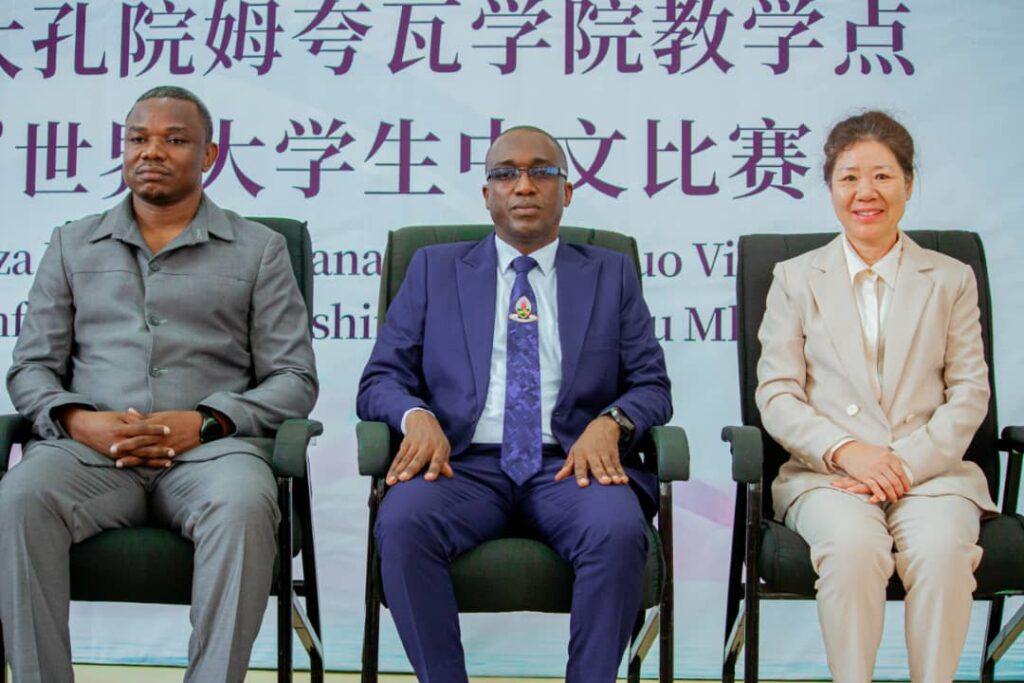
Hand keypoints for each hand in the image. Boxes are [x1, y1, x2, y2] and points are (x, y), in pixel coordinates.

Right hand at [55, 406, 171, 468]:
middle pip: (142, 446)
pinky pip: (131, 462)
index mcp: (120, 429)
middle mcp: (118, 442)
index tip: (168, 430)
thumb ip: (134, 419)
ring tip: (168, 461)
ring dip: (154, 460)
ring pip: (138, 457)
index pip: (141, 429)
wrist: (82, 428)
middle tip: (173, 450)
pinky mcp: (113, 458)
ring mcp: (115, 452)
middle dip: (158, 449)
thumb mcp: (118, 416)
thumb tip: (150, 420)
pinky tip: (154, 465)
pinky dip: (143, 464)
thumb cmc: (103, 419)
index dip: (155, 429)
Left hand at [110, 409, 204, 468]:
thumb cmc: (180, 418)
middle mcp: (159, 435)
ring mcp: (165, 445)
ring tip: (119, 464)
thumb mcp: (162, 414)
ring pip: (146, 453)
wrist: (200, 425)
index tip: (111, 435)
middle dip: (125, 447)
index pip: (136, 428)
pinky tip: (140, 468)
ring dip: (132, 459)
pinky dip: (149, 464)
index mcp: (155, 423)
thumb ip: (144, 416)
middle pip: (139, 441)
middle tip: (111, 451)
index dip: (124, 433)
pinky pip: (158, 459)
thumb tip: (129, 411)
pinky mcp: (171, 452)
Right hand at [387, 410, 452, 484]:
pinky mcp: (404, 444)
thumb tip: (449, 475)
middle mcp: (426, 446)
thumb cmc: (436, 440)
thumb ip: (444, 463)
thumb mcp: (444, 449)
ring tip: (392, 481)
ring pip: (405, 459)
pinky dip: (392, 468)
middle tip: (403, 478)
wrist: (423, 420)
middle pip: (417, 460)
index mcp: (439, 449)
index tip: (429, 478)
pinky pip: (398, 458)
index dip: (434, 470)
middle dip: (410, 469)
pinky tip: (389, 478)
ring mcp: (414, 444)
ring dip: (397, 471)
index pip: (437, 460)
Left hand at [555, 415, 628, 486]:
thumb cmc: (585, 443)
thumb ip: (568, 466)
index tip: (583, 485)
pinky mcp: (614, 454)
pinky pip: (618, 465)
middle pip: (597, 466)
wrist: (602, 427)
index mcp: (580, 454)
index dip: (581, 475)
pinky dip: (622, 473)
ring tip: (616, 482)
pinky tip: (624, 480)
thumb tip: (557, 478)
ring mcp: (605, 453)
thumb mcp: (574, 452)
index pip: (580, 466)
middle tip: (604, 483)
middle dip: (601, 474)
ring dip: (613, 474)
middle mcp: (593, 454)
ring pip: (609, 466)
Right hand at [832, 441, 911, 502]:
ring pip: (887, 486)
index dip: (905, 483)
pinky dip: (880, 494)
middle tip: (900, 496)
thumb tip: (904, 473)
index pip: (901, 474)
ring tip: (893, 499)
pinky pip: (874, 487)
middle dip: (899, 491)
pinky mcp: (864, 476)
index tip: (906, 489)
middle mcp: (883, 464)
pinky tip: (883, 498)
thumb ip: (893, 462)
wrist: (851, 450)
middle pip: (895, 481)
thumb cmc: (869, 453)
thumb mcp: (883, 453)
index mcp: (890, 458)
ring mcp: (874, 470)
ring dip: (891, 495)